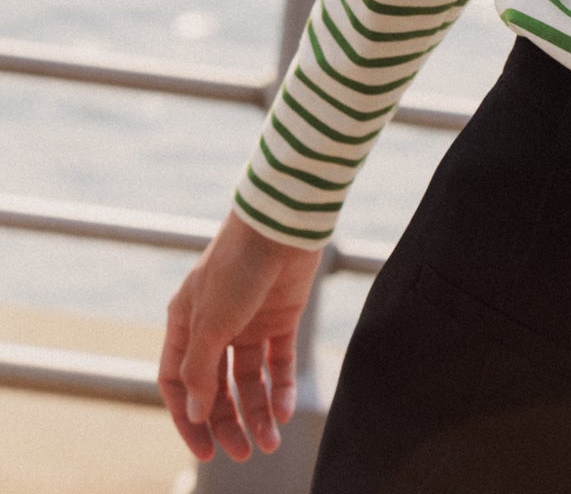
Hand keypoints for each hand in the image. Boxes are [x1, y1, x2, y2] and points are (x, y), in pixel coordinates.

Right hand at [158, 208, 324, 461]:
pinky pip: (278, 362)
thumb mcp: (211, 321)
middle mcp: (215, 325)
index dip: (188, 418)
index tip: (204, 450)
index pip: (178, 382)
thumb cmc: (237, 265)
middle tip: (242, 454)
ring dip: (258, 412)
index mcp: (185, 322)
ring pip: (249, 380)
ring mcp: (249, 321)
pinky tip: (285, 411)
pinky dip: (281, 388)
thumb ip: (200, 369)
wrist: (283, 223)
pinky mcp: (282, 317)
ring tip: (270, 442)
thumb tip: (195, 413)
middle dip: (226, 422)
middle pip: (215, 387)